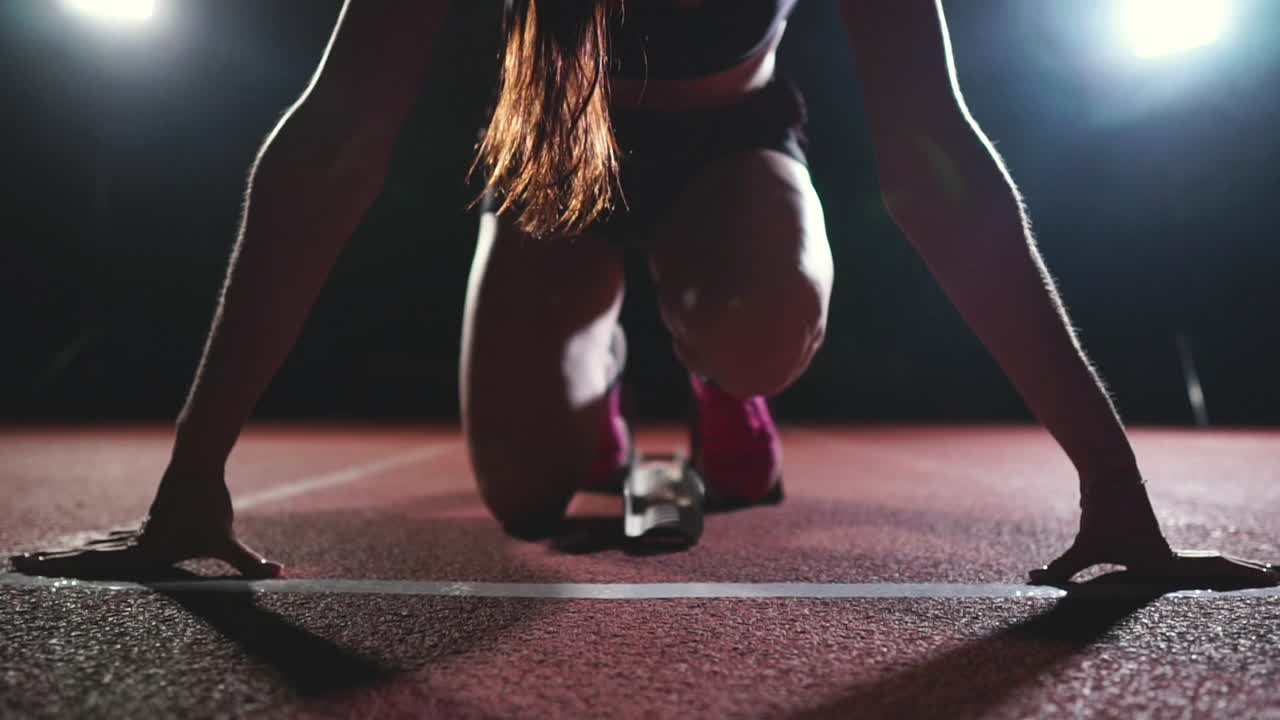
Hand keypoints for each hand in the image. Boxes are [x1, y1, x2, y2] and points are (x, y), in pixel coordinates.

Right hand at [10, 464, 281, 579]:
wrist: (198, 463)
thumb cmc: (209, 504)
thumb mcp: (226, 540)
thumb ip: (248, 562)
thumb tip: (279, 574)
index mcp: (142, 553)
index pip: (97, 568)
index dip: (66, 571)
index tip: (33, 572)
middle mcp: (133, 542)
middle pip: (86, 556)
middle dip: (54, 564)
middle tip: (16, 565)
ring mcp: (137, 531)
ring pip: (95, 545)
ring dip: (66, 554)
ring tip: (35, 559)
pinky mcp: (147, 523)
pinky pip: (111, 538)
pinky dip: (90, 545)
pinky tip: (83, 548)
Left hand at [1030, 479, 1277, 587]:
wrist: (1110, 471)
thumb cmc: (1101, 510)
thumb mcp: (1085, 546)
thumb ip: (1062, 568)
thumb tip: (1031, 580)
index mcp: (1165, 562)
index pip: (1211, 573)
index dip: (1238, 578)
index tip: (1269, 578)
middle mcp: (1170, 555)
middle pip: (1215, 569)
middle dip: (1244, 577)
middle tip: (1276, 580)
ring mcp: (1162, 547)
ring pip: (1205, 562)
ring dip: (1230, 572)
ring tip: (1261, 577)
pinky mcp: (1151, 541)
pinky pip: (1188, 558)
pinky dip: (1209, 565)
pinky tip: (1211, 571)